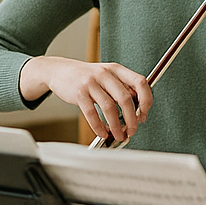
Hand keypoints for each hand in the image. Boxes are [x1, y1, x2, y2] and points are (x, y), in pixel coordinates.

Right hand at [23, 56, 151, 142]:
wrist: (59, 70)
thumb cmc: (86, 76)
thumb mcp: (107, 75)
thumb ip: (121, 88)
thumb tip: (137, 109)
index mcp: (117, 69)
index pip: (140, 82)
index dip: (146, 100)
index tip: (144, 114)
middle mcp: (105, 74)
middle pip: (126, 98)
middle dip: (132, 119)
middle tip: (132, 130)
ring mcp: (91, 83)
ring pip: (109, 108)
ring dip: (116, 126)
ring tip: (119, 135)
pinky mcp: (79, 93)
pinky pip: (92, 114)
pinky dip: (99, 127)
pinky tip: (102, 132)